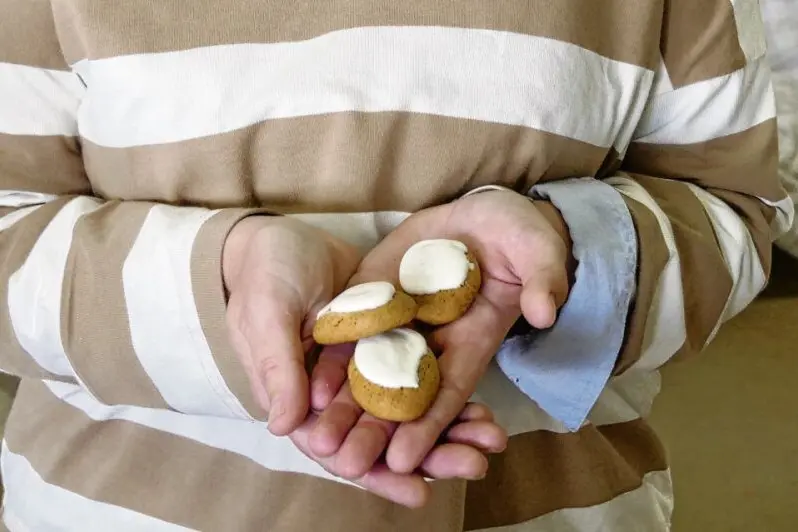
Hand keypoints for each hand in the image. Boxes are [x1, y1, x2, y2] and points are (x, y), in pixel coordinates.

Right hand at [224, 216, 504, 506]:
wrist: (287, 236)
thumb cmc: (266, 274)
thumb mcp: (268, 313)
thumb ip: (278, 367)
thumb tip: (286, 428)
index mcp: (301, 398)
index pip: (338, 448)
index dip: (376, 471)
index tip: (418, 489)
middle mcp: (336, 395)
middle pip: (383, 437)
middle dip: (429, 456)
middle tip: (474, 465)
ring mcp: (365, 372)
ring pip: (408, 413)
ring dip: (448, 430)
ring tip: (491, 440)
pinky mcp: (389, 346)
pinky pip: (420, 377)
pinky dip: (447, 394)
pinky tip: (483, 408)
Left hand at [309, 188, 573, 482]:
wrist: (482, 215)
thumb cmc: (517, 235)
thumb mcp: (538, 250)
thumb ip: (543, 278)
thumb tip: (545, 309)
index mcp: (473, 338)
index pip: (450, 390)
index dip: (429, 425)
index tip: (403, 459)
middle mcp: (432, 340)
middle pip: (403, 394)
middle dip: (376, 431)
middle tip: (347, 465)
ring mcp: (400, 319)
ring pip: (369, 371)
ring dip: (344, 406)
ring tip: (316, 439)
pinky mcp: (374, 295)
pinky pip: (350, 330)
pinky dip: (330, 359)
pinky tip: (305, 384)